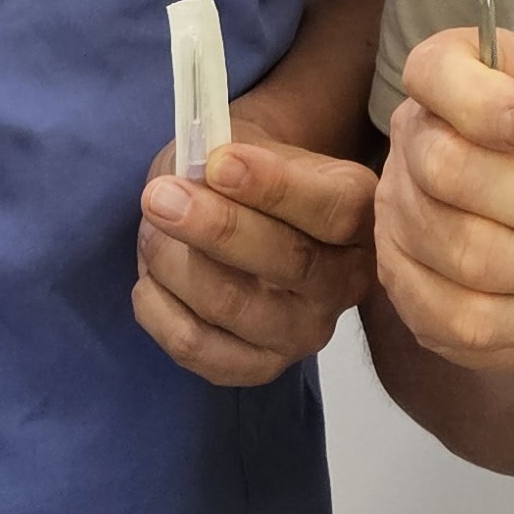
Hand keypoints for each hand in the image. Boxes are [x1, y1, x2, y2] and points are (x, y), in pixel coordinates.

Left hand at [133, 133, 378, 385]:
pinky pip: (196, 346)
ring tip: (152, 227)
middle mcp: (348, 280)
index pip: (333, 209)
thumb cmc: (246, 173)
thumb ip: (227, 160)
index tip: (218, 163)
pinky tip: (152, 275)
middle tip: (159, 196)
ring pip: (232, 304)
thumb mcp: (249, 147)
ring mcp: (307, 331)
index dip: (274, 187)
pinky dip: (158, 306)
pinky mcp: (261, 366)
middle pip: (290, 260)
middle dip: (217, 227)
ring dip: (173, 261)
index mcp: (361, 212)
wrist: (245, 215)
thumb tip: (193, 182)